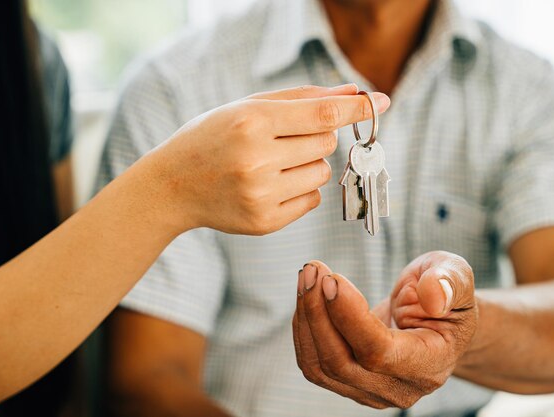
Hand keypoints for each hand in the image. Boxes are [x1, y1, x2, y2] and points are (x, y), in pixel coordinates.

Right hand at [149, 84, 389, 235]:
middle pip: (326, 144)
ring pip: (322, 173)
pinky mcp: (265, 223)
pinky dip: (301, 190)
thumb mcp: (247, 107)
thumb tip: (352, 93)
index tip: (380, 101)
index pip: (321, 114)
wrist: (173, 185)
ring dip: (309, 164)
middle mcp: (257, 161)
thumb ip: (301, 99)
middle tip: (287, 138)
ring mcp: (261, 196)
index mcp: (251, 123)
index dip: (355, 108)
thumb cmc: (212, 137)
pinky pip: (312, 201)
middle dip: (318, 137)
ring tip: (272, 164)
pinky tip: (270, 185)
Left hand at [292, 252, 476, 408]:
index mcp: (430, 364)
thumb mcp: (458, 277)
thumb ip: (450, 283)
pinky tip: (309, 294)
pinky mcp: (348, 382)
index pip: (379, 352)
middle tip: (314, 270)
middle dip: (319, 312)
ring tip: (308, 276)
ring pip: (319, 365)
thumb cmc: (447, 294)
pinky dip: (304, 326)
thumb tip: (432, 295)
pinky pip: (313, 361)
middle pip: (340, 362)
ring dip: (306, 317)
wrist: (437, 316)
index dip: (349, 317)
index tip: (332, 279)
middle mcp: (398, 387)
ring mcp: (370, 390)